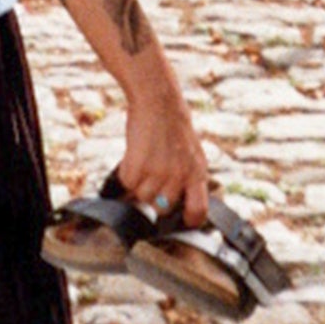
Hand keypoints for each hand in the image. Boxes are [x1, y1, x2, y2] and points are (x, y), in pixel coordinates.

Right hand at [117, 65, 210, 231]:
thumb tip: (172, 202)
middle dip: (155, 198)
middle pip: (163, 209)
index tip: (182, 220)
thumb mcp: (192, 154)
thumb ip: (187, 178)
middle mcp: (179, 176)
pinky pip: (126, 184)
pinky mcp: (138, 166)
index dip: (189, 221)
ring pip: (142, 198)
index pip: (199, 211)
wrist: (159, 102)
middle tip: (152, 179)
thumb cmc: (174, 126)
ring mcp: (158, 173)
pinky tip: (133, 157)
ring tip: (144, 162)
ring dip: (138, 184)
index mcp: (197, 174)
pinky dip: (125, 173)